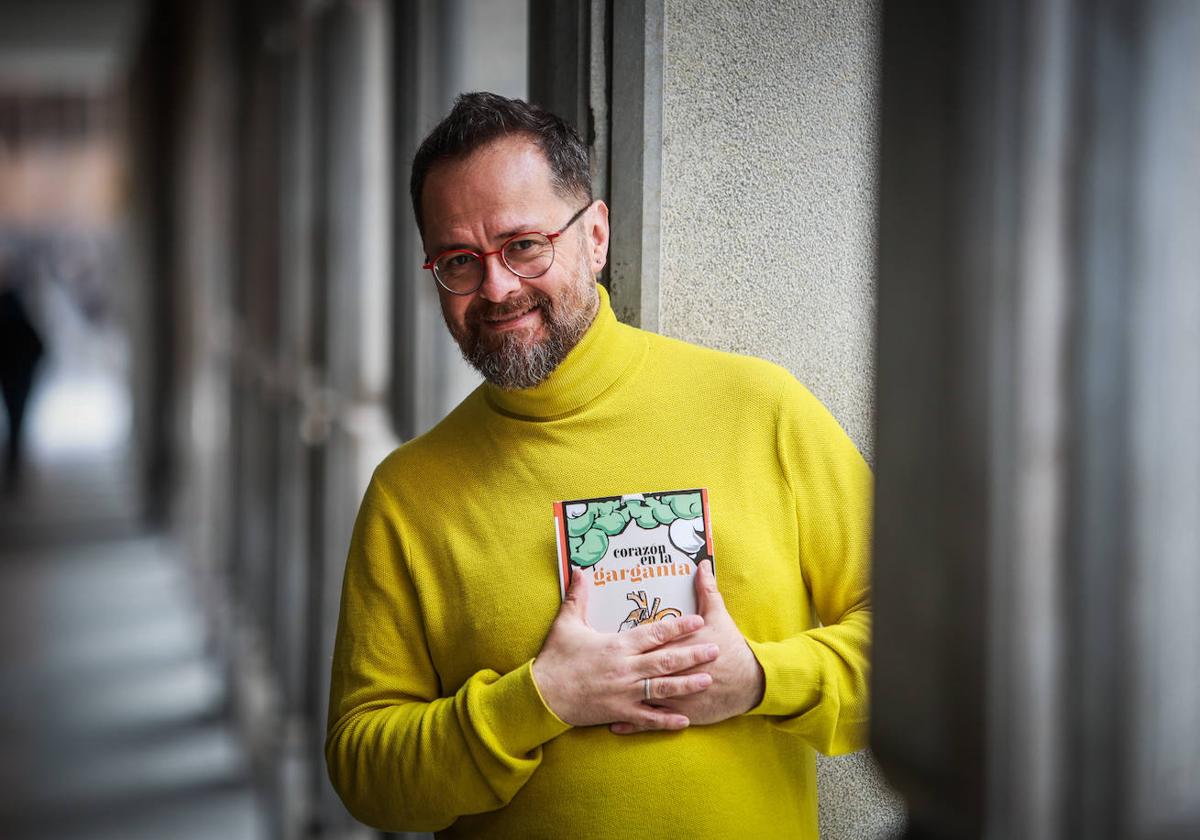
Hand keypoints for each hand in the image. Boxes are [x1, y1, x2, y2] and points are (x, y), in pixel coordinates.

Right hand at [532, 568, 720, 729]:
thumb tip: (580, 569)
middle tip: (715, 649)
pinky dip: (666, 720)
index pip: (653, 633)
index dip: (677, 626)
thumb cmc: (555, 658)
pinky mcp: (619, 712)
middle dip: (692, 654)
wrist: (542, 695)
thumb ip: (578, 597)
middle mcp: (625, 669)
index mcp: (616, 645)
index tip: (697, 621)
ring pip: (663, 688)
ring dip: (687, 684)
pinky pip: (647, 718)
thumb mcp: (566, 624)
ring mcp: (624, 693)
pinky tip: (684, 720)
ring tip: (707, 679)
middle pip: (665, 660)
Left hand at [612, 560, 763, 733]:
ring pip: (642, 698)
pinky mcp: (682, 713)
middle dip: (617, 671)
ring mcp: (677, 696)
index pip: (651, 642)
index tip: (606, 639)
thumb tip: (702, 564)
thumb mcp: (719, 615)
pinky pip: (653, 721)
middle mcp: (674, 673)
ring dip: (619, 700)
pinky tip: (613, 725)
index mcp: (679, 647)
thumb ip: (706, 590)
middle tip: (593, 669)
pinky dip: (633, 724)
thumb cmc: (732, 647)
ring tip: (595, 701)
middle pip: (641, 670)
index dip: (628, 643)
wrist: (751, 682)